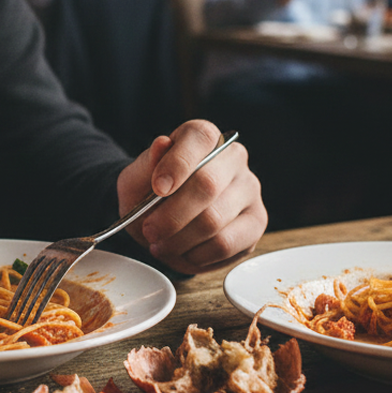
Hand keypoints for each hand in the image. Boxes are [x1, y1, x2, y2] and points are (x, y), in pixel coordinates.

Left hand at [116, 120, 266, 275]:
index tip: (158, 189)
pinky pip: (226, 245)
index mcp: (203, 137)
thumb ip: (146, 165)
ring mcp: (249, 190)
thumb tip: (162, 144)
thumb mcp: (135, 179)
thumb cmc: (149, 194)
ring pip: (215, 220)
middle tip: (150, 231)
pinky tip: (182, 252)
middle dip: (172, 215)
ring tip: (161, 245)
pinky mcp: (255, 223)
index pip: (199, 138)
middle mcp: (233, 158)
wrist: (159, 218)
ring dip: (180, 240)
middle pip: (208, 185)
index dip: (177, 164)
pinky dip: (197, 255)